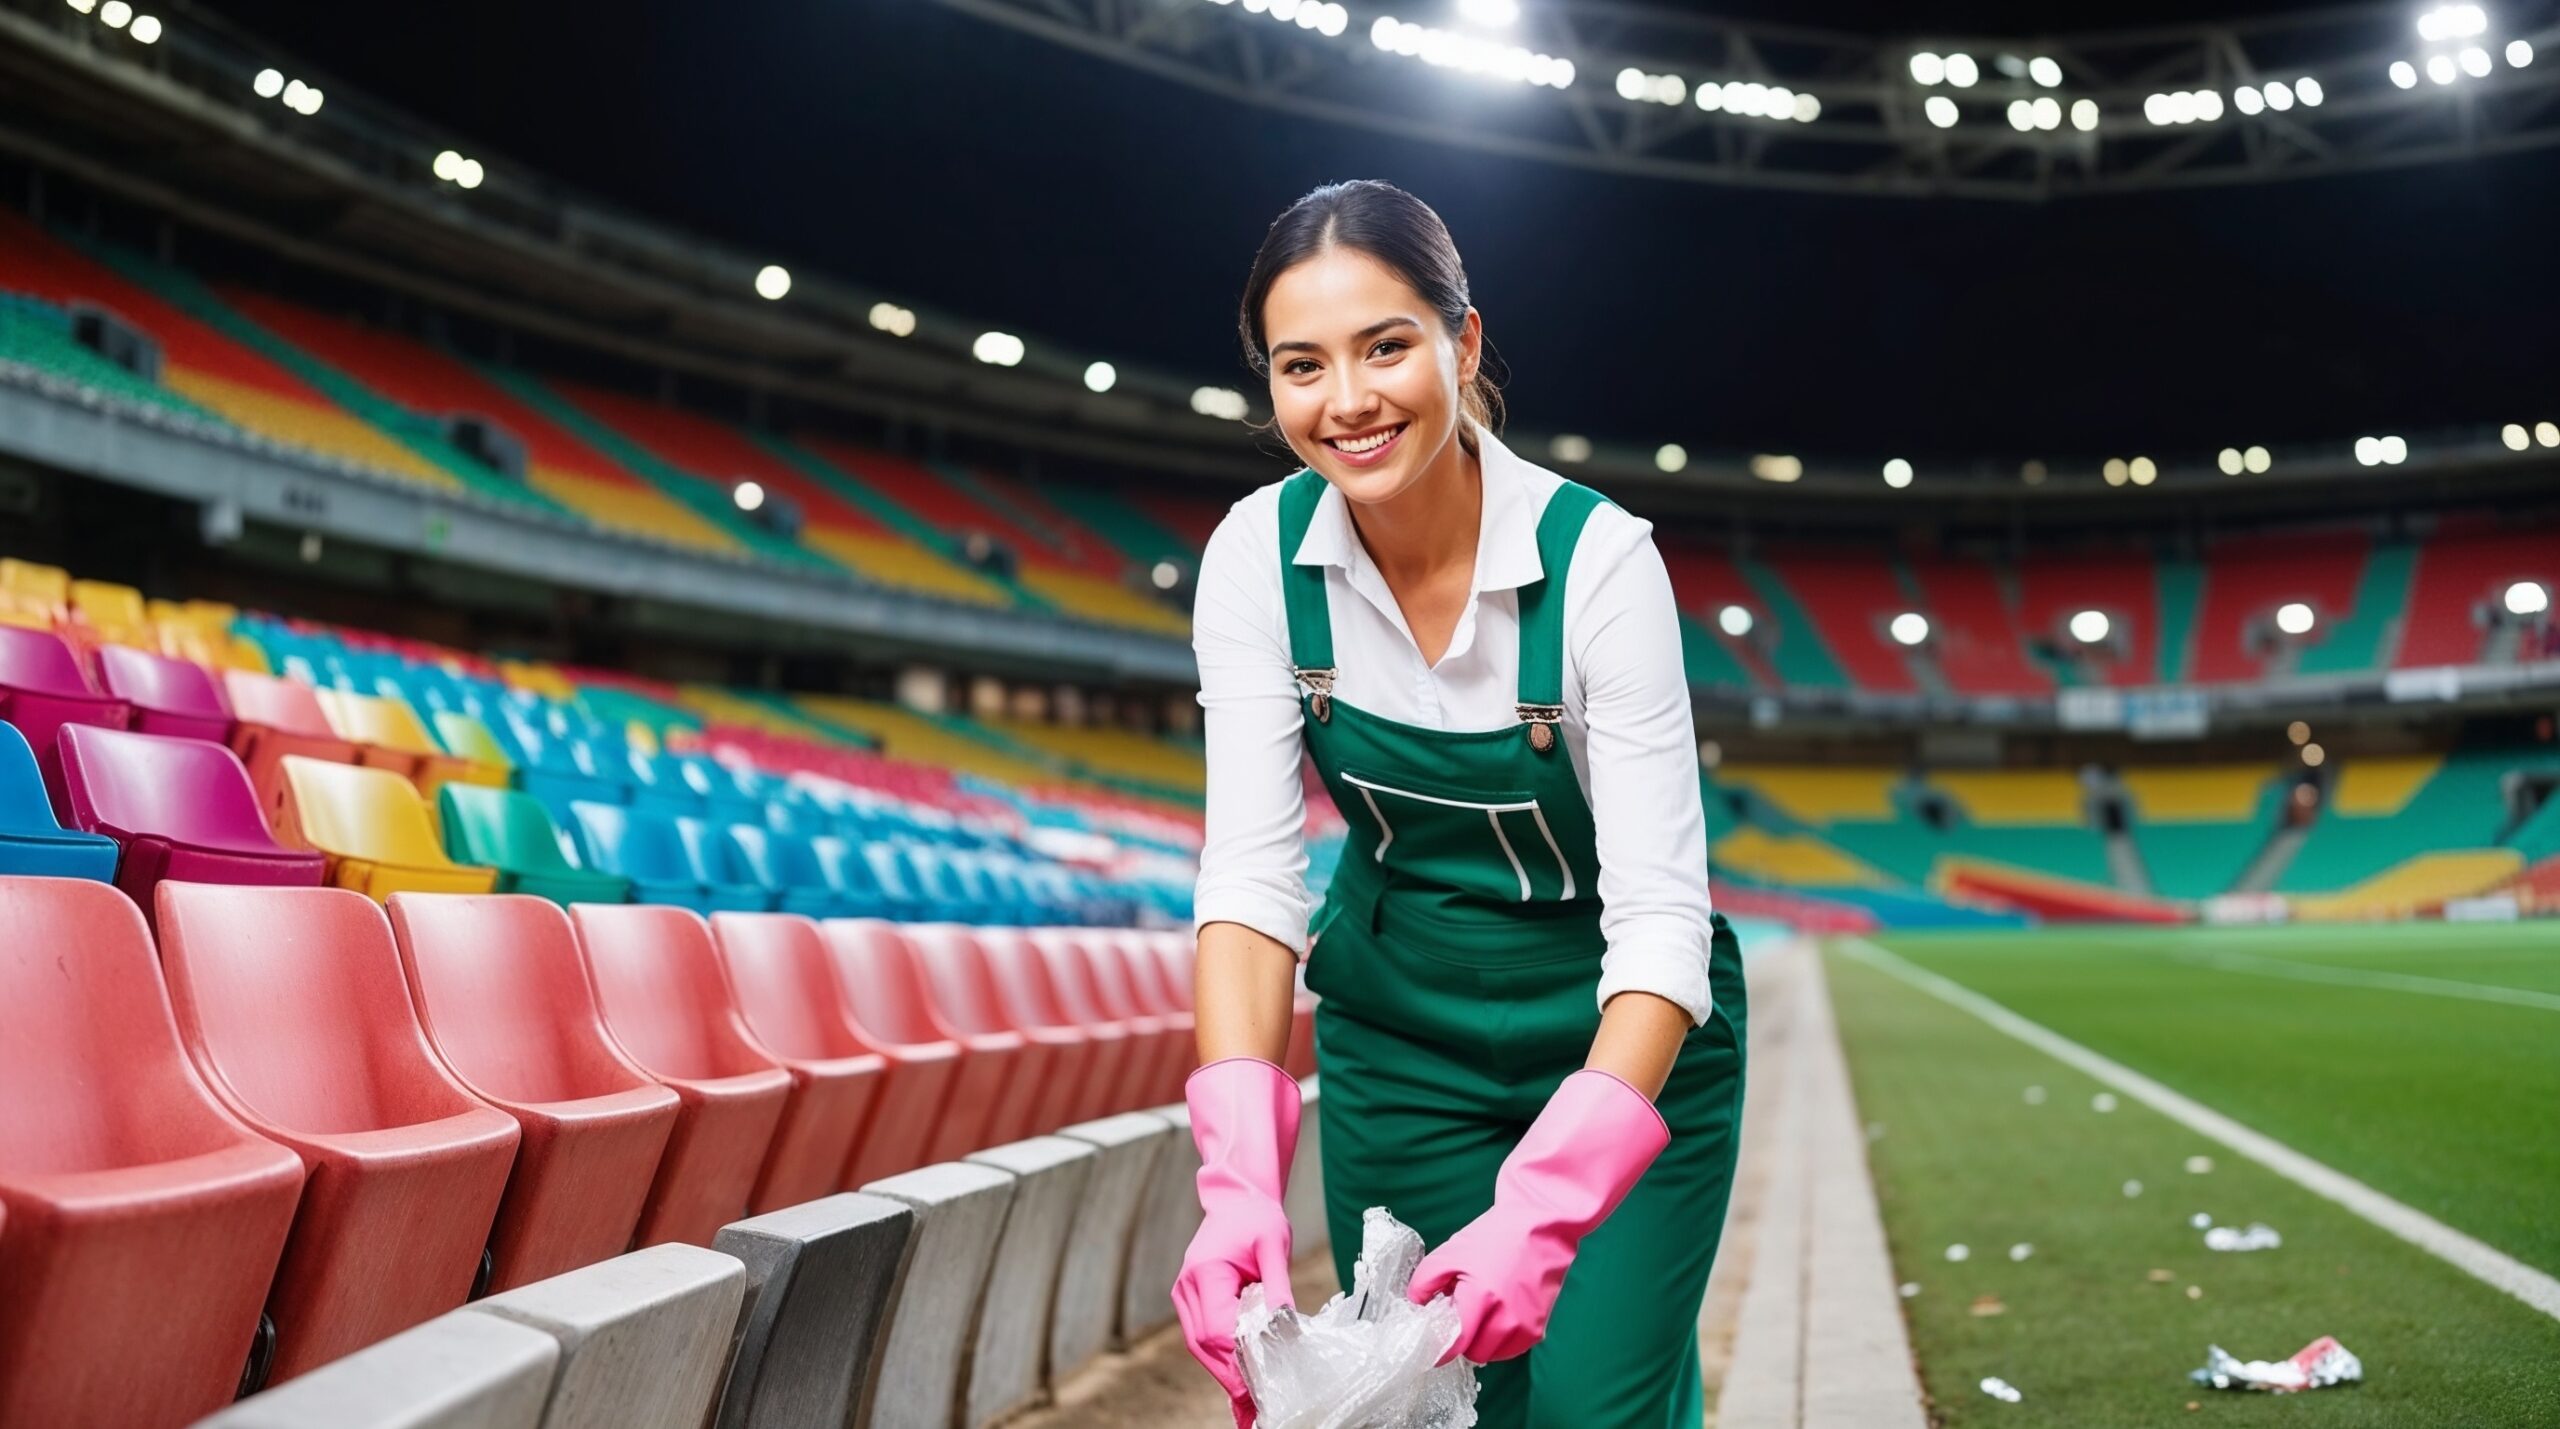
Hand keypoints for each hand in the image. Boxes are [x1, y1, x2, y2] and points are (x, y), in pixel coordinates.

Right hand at [1171, 1057, 1302, 1423]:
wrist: (1237, 1198)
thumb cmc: (1257, 1218)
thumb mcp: (1274, 1248)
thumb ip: (1278, 1287)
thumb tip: (1286, 1326)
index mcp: (1205, 1272)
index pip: (1218, 1329)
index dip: (1237, 1361)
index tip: (1260, 1386)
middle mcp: (1187, 1287)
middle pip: (1205, 1346)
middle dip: (1230, 1377)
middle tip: (1256, 1409)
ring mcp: (1185, 1295)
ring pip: (1200, 1347)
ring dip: (1224, 1374)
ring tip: (1248, 1406)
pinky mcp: (1192, 1300)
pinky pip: (1203, 1338)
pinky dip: (1220, 1361)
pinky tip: (1237, 1385)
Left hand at [1408, 1069, 1668, 1364]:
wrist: (1543, 1222)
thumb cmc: (1496, 1234)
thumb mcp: (1451, 1251)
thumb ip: (1424, 1281)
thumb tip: (1415, 1305)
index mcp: (1481, 1300)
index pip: (1454, 1346)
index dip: (1439, 1346)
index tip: (1431, 1338)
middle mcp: (1506, 1320)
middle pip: (1473, 1353)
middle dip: (1460, 1338)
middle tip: (1457, 1314)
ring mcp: (1526, 1326)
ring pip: (1494, 1354)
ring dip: (1481, 1341)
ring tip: (1478, 1312)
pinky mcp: (1540, 1325)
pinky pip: (1513, 1348)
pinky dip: (1501, 1339)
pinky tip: (1496, 1315)